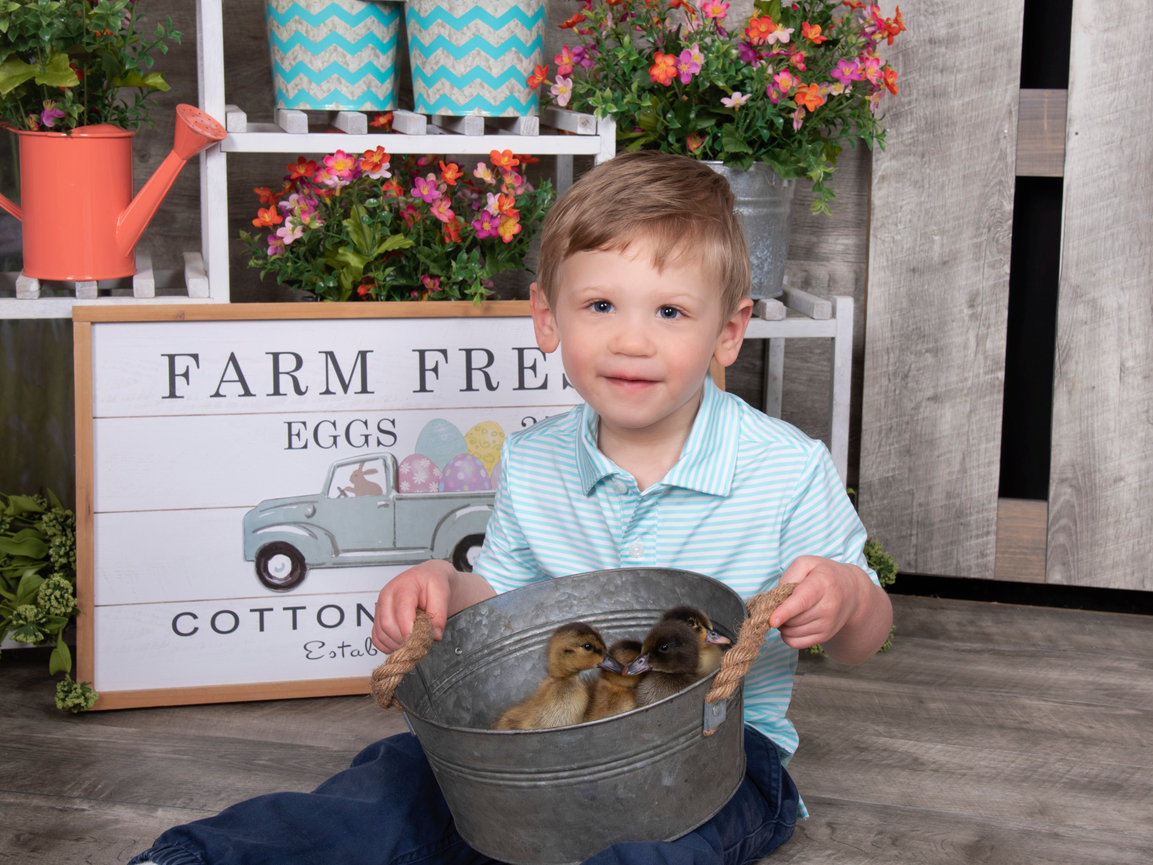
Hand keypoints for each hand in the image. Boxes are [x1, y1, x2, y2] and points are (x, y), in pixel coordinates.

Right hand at [371, 559, 455, 652]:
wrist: (426, 578)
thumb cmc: (432, 581)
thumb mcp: (442, 592)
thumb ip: (439, 614)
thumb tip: (435, 635)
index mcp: (404, 586)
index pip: (401, 610)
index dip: (408, 629)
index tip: (417, 641)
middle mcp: (387, 596)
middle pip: (388, 625)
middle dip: (404, 639)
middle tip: (420, 643)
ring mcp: (381, 607)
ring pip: (381, 634)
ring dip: (397, 645)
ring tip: (414, 642)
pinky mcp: (378, 619)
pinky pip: (377, 639)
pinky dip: (389, 647)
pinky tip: (402, 644)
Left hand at [768, 555, 891, 663]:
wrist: (851, 592)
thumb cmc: (823, 575)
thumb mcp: (806, 564)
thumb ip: (789, 576)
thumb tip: (778, 599)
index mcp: (822, 584)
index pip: (802, 601)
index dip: (785, 611)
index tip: (772, 620)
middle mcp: (828, 607)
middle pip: (793, 619)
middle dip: (778, 614)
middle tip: (779, 602)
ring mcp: (828, 624)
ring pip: (792, 633)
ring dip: (783, 625)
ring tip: (788, 611)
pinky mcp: (825, 636)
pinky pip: (796, 643)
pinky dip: (787, 636)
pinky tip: (792, 623)